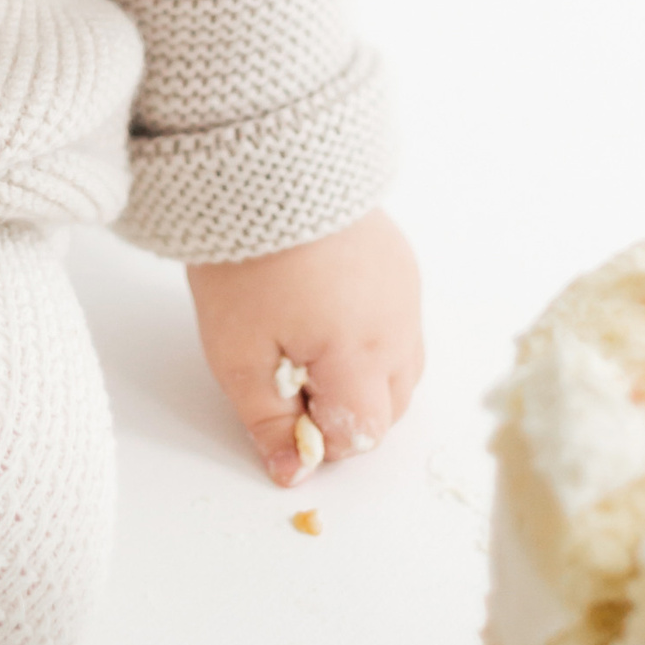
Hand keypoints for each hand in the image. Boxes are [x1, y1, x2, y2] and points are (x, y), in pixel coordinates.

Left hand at [187, 208, 424, 485]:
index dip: (318, 435)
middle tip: (290, 373)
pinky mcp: (402, 262)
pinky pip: (399, 320)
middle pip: (388, 406)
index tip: (281, 403)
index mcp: (362, 355)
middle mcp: (399, 326)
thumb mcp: (238, 355)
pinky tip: (327, 306)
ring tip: (307, 339)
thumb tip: (292, 475)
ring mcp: (406, 291)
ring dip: (364, 375)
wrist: (262, 169)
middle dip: (345, 410)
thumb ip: (268, 423)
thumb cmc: (245, 265)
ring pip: (401, 367)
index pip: (362, 434)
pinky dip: (372, 333)